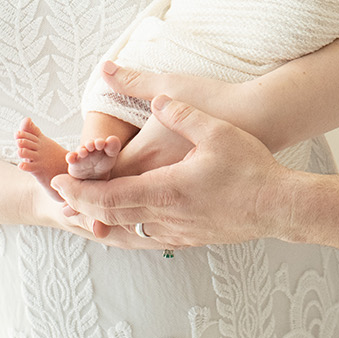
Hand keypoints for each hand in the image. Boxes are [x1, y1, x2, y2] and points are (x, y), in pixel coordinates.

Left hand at [51, 95, 290, 247]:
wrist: (279, 205)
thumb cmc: (250, 167)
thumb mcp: (215, 130)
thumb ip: (180, 113)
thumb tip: (156, 99)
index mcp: (165, 189)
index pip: (108, 197)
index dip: (79, 192)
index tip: (59, 184)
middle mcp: (166, 216)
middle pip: (110, 217)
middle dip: (82, 207)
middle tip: (62, 197)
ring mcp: (179, 231)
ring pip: (128, 232)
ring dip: (103, 222)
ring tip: (85, 213)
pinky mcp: (192, 237)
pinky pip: (150, 239)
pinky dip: (129, 232)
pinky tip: (128, 225)